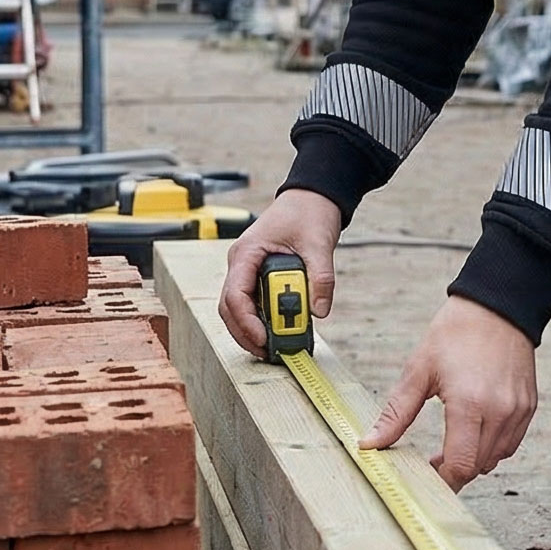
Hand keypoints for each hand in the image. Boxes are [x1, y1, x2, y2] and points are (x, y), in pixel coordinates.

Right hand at [219, 188, 342, 357]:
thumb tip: (319, 310)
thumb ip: (321, 277)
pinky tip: (276, 332)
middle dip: (245, 333)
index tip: (264, 338)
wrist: (312, 197)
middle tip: (268, 351)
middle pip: (229, 309)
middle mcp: (241, 264)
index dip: (246, 322)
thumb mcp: (319, 243)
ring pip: (237, 310)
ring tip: (273, 347)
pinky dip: (260, 321)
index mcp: (247, 252)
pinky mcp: (258, 277)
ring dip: (251, 330)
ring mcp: (247, 271)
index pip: (234, 295)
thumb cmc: (308, 212)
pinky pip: (252, 304)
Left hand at [363, 294, 536, 490]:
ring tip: (454, 442)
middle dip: (454, 470)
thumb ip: (396, 413)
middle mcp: (499, 411)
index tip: (426, 479)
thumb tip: (370, 443)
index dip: (442, 480)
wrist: (497, 305)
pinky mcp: (528, 406)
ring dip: (474, 459)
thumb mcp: (419, 370)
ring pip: (496, 458)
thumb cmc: (456, 332)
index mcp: (469, 403)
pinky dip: (492, 445)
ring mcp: (517, 410)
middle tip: (433, 462)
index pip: (460, 465)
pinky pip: (511, 443)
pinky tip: (475, 429)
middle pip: (477, 466)